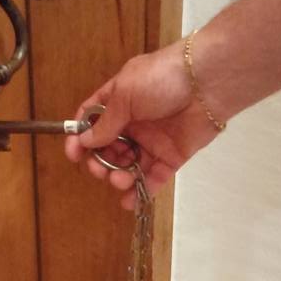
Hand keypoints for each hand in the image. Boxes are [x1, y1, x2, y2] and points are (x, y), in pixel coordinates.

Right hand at [65, 40, 220, 208]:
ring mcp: (152, 141)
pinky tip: (130, 201)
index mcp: (119, 102)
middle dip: (100, 162)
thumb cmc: (161, 79)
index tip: (73, 156)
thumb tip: (85, 142)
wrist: (206, 84)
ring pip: (129, 165)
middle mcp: (133, 123)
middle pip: (108, 148)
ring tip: (119, 181)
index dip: (80, 138)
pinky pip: (153, 177)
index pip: (92, 121)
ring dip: (119, 177)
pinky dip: (141, 190)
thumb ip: (106, 123)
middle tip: (100, 171)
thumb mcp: (125, 95)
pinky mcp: (171, 157)